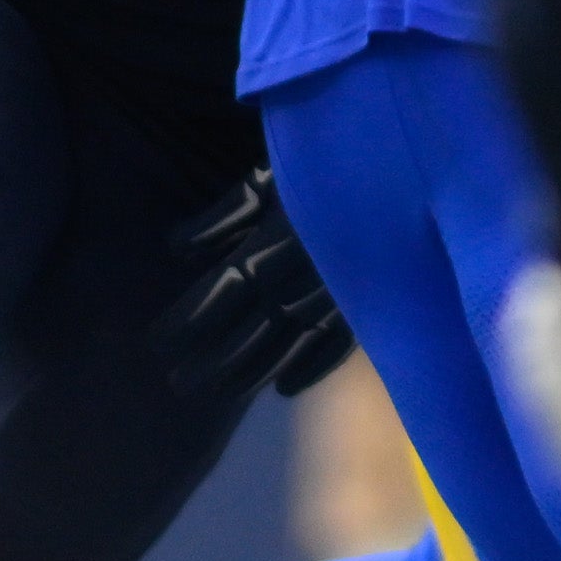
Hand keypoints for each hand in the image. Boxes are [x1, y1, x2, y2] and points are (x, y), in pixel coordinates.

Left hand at [171, 169, 351, 404]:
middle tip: (179, 385)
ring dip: (250, 376)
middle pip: (248, 334)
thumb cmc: (327, 163)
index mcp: (270, 248)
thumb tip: (179, 251)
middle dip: (211, 362)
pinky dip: (308, 371)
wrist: (402, 169)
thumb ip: (223, 218)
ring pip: (286, 349)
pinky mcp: (365, 309)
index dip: (187, 322)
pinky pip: (333, 350)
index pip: (219, 297)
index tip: (158, 344)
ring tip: (220, 397)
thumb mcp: (266, 180)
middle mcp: (299, 284)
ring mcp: (334, 303)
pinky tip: (284, 390)